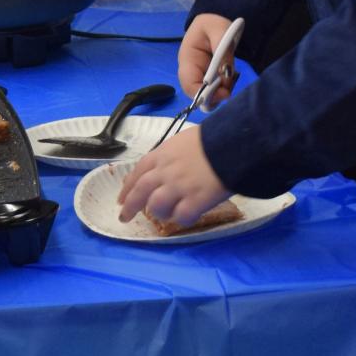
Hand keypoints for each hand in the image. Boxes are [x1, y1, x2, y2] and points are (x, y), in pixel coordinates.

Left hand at [116, 128, 230, 228]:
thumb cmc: (213, 137)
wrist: (233, 142)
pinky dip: (182, 219)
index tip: (122, 198)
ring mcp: (179, 187)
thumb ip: (173, 155)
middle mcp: (165, 171)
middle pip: (140, 192)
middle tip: (124, 217)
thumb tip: (170, 166)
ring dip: (158, 212)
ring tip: (165, 214)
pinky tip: (188, 216)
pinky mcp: (195, 201)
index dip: (127, 187)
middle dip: (130, 206)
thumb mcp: (184, 140)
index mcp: (162, 155)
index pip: (137, 172)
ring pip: (156, 207)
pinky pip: (181, 217)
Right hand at [179, 13, 238, 107]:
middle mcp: (189, 70)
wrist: (214, 23)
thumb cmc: (213, 24)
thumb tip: (226, 76)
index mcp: (187, 58)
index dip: (204, 94)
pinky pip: (211, 90)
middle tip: (229, 90)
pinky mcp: (206, 78)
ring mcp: (197, 75)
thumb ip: (223, 52)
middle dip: (213, 96)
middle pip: (196, 93)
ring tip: (231, 82)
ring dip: (218, 94)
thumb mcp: (220, 31)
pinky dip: (221, 90)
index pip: (189, 84)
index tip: (223, 93)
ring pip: (205, 94)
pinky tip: (229, 82)